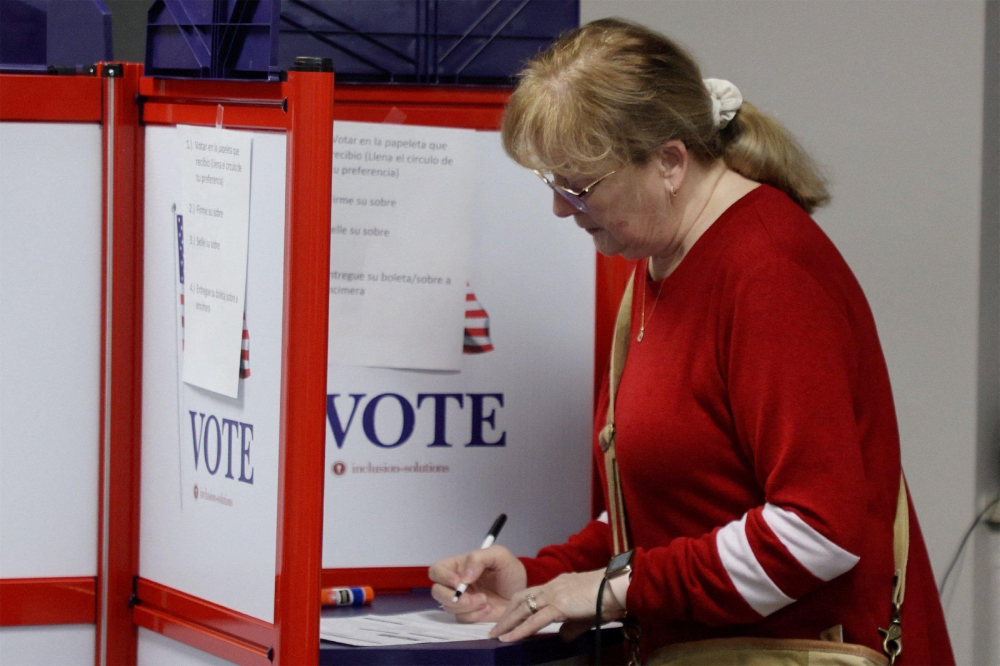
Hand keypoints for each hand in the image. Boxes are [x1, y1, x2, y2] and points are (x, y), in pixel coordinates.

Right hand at [428, 545, 526, 623]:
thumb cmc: (509, 572)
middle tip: (470, 599)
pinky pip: (462, 618)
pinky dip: (475, 615)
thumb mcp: (499, 556)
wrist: (522, 596)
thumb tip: (464, 577)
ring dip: (467, 606)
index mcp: (458, 566)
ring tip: (486, 601)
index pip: (437, 570)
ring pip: (448, 607)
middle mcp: (455, 583)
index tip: (458, 582)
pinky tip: (488, 609)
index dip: (442, 577)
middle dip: (451, 597)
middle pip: (437, 592)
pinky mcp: (468, 614)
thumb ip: (479, 558)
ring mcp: (460, 600)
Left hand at [488, 569, 625, 642]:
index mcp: (558, 585)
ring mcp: (554, 594)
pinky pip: (535, 620)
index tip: (507, 619)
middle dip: (506, 615)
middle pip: (521, 599)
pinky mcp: (559, 605)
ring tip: (495, 635)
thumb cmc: (607, 599)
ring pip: (523, 608)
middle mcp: (552, 586)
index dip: (517, 607)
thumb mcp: (586, 615)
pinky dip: (520, 630)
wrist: (617, 587)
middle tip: (495, 629)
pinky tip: (510, 638)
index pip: (531, 594)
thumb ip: (572, 626)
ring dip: (508, 623)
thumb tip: (563, 637)